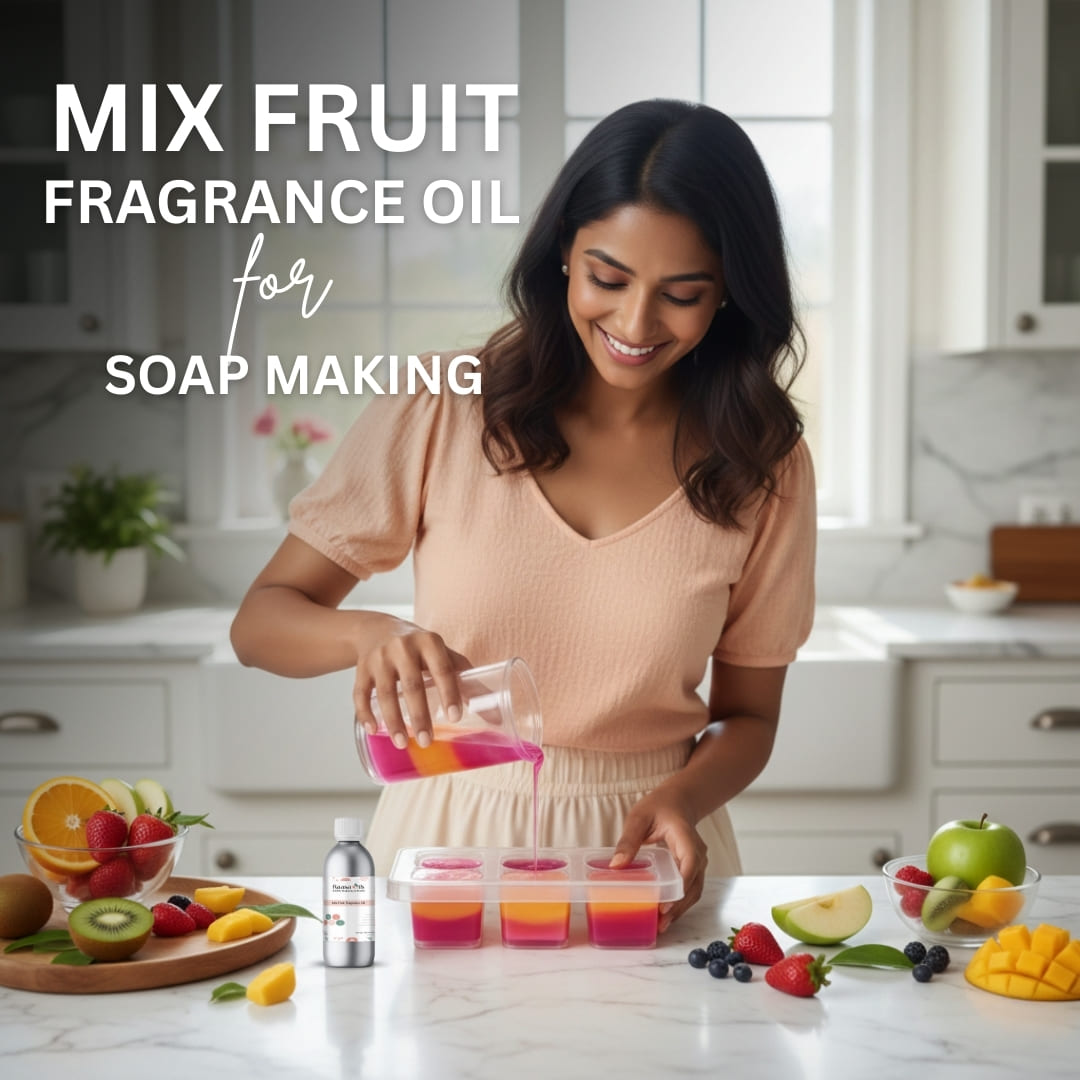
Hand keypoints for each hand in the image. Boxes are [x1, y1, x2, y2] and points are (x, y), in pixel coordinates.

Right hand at [352, 620, 470, 748]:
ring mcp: (379, 657)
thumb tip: (493, 714)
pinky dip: (365, 713)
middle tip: (427, 740)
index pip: (443, 669)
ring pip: (384, 693)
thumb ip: (464, 676)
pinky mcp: (362, 668)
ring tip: (402, 743)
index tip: (455, 716)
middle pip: (412, 685)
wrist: (378, 628)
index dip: (450, 692)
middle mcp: (403, 647)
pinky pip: (360, 693)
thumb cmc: (419, 648)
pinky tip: (374, 730)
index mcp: (430, 642)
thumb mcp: (441, 653)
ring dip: (393, 721)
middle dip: (419, 715)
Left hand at [611, 787, 706, 933]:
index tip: (665, 905)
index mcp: (686, 838)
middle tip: (660, 923)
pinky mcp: (692, 869)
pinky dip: (680, 903)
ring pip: (693, 891)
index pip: (690, 864)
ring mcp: (697, 862)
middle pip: (693, 884)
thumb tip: (615, 865)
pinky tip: (665, 915)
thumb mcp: (639, 818)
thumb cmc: (659, 806)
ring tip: (662, 926)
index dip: (680, 887)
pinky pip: (689, 889)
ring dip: (680, 909)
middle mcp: (698, 853)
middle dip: (679, 906)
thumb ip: (629, 840)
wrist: (678, 801)